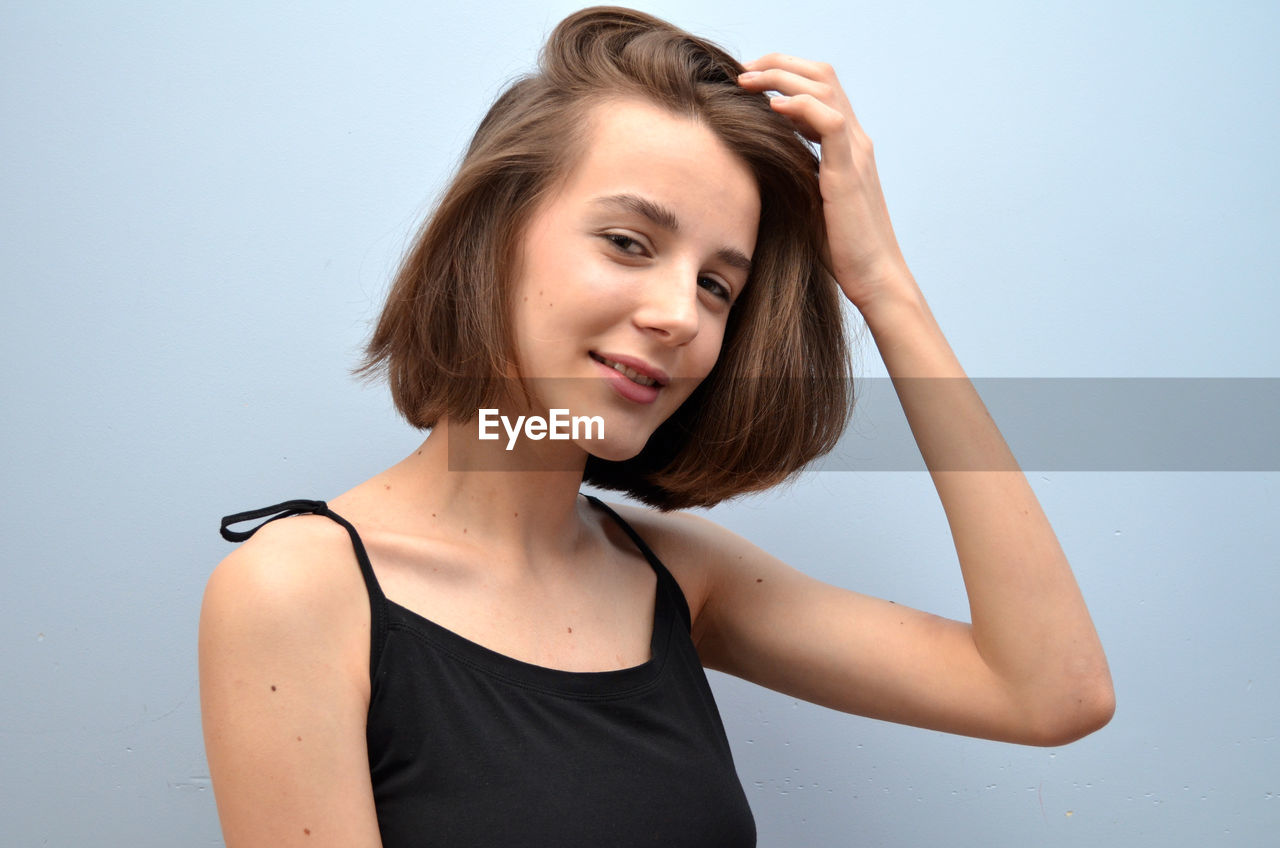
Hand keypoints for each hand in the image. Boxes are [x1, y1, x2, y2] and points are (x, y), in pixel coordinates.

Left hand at [738, 55, 915, 315]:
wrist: (874, 276)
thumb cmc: (840, 248)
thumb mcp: (809, 201)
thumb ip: (794, 174)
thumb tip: (755, 163)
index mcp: (846, 145)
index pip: (820, 87)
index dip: (784, 73)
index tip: (748, 81)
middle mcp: (855, 140)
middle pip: (822, 74)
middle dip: (779, 63)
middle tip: (742, 70)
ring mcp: (856, 153)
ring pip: (825, 87)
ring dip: (782, 76)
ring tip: (748, 80)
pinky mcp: (850, 172)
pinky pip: (830, 121)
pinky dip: (801, 106)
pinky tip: (773, 108)